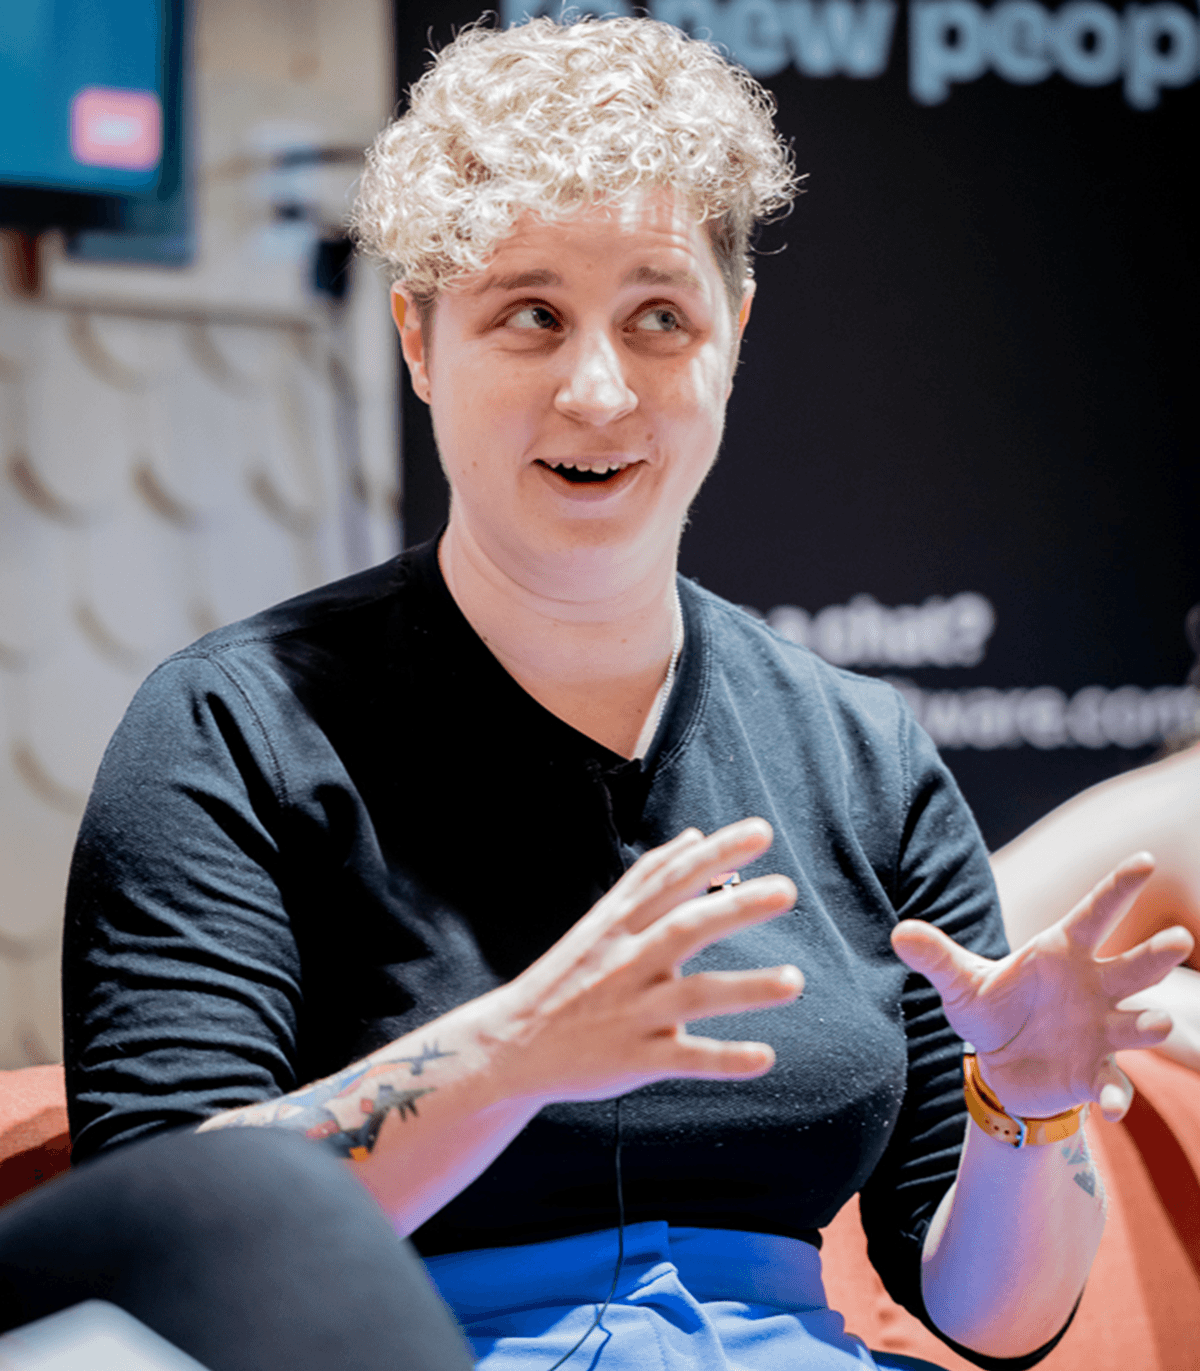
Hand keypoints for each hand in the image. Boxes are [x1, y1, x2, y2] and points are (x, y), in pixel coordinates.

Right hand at [477, 817, 801, 1107]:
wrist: (510, 1044)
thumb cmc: (567, 977)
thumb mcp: (601, 921)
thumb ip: (648, 878)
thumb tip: (693, 834)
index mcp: (620, 925)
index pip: (671, 881)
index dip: (715, 855)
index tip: (760, 833)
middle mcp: (627, 962)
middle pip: (685, 928)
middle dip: (735, 908)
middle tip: (787, 891)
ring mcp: (632, 1012)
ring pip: (693, 997)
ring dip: (744, 988)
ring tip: (795, 981)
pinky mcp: (635, 1059)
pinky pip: (684, 1059)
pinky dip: (722, 1059)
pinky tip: (765, 1057)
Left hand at [891, 853, 1193, 1122]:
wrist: (999, 1065)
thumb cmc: (990, 1008)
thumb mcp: (960, 983)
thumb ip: (936, 957)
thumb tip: (898, 932)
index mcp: (1063, 953)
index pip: (1095, 914)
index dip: (1119, 887)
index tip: (1145, 860)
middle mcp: (1094, 988)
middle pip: (1134, 967)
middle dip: (1157, 954)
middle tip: (1178, 937)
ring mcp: (1102, 1032)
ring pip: (1137, 1022)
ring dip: (1148, 1023)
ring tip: (1154, 1022)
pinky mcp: (1095, 1074)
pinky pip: (1113, 1084)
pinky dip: (1113, 1094)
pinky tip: (1108, 1105)